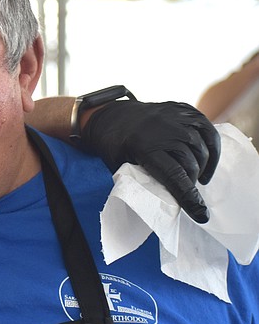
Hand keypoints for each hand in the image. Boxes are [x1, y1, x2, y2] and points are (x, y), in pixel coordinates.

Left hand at [81, 100, 220, 223]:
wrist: (111, 116)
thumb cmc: (114, 146)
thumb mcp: (120, 166)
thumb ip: (141, 181)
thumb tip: (164, 204)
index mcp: (143, 146)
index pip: (174, 176)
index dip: (189, 197)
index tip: (200, 214)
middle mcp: (162, 130)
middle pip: (190, 164)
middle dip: (191, 182)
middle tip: (186, 190)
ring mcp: (174, 117)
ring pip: (201, 149)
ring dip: (202, 167)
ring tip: (196, 178)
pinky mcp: (183, 109)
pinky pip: (207, 130)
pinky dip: (212, 147)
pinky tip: (207, 160)